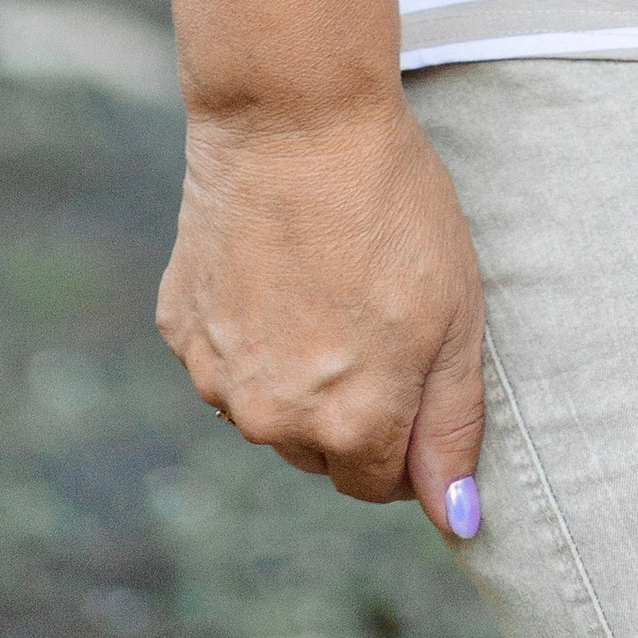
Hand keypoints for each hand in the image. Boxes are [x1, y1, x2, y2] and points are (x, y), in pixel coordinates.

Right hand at [159, 93, 486, 537]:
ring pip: (270, 408)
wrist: (295, 117)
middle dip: (352, 405)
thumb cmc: (392, 204)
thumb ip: (452, 426)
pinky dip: (250, 330)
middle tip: (374, 314)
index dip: (406, 432)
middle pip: (322, 451)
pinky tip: (275, 266)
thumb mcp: (457, 313)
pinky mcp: (180, 331)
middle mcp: (276, 420)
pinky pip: (225, 360)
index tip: (414, 370)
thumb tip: (455, 520)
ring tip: (325, 279)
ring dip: (296, 371)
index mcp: (352, 424)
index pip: (381, 482)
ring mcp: (219, 378)